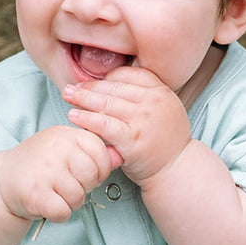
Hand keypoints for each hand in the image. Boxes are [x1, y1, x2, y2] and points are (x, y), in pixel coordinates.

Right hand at [0, 125, 120, 222]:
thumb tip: (120, 156)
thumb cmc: (42, 165)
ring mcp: (44, 171)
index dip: (98, 169)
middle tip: (66, 184)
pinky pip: (64, 211)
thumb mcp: (67, 151)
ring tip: (55, 193)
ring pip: (78, 196)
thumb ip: (94, 153)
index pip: (100, 152)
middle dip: (85, 187)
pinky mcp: (35, 194)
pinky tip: (48, 204)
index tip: (83, 173)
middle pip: (92, 175)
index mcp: (66, 134)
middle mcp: (55, 148)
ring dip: (71, 202)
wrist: (4, 179)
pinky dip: (59, 214)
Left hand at [63, 67, 191, 183]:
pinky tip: (74, 116)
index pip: (128, 75)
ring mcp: (143, 119)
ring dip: (83, 99)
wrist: (176, 169)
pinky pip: (104, 124)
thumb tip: (112, 85)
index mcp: (161, 90)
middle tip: (72, 88)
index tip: (92, 83)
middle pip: (114, 87)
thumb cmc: (165, 143)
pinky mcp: (132, 138)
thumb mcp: (164, 110)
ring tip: (68, 96)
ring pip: (106, 102)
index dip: (106, 78)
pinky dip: (86, 118)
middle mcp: (154, 101)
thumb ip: (144, 97)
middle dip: (89, 86)